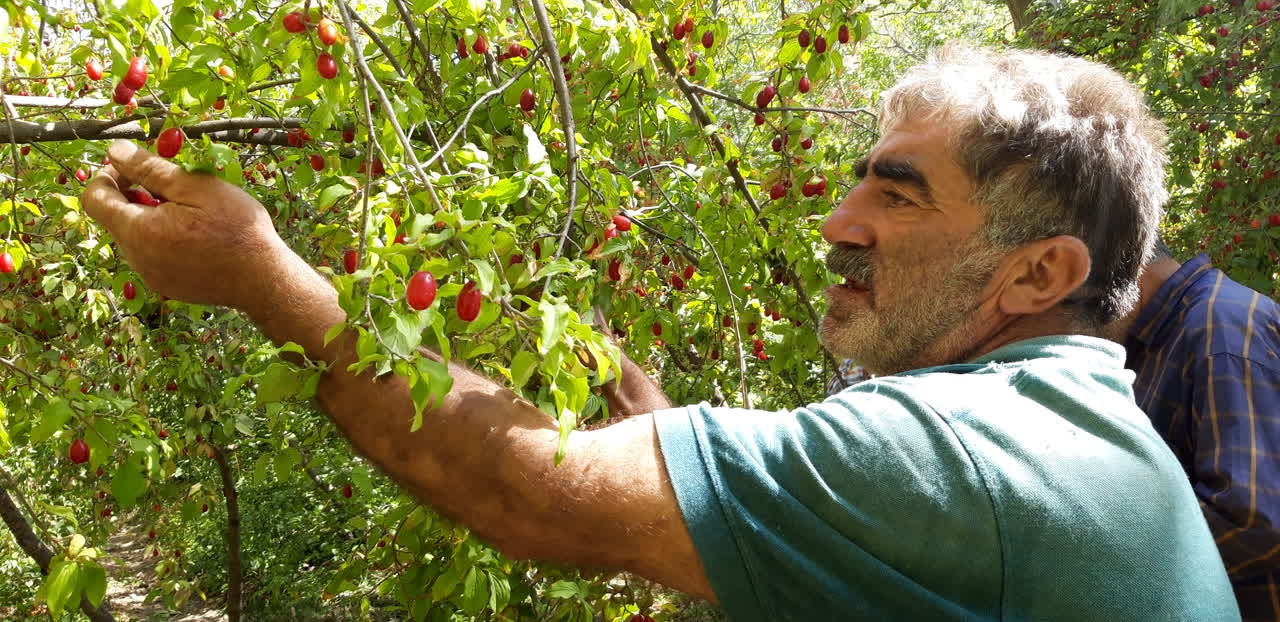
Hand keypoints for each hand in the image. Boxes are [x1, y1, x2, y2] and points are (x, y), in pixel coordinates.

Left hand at [81, 140, 294, 312]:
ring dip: (149, 217)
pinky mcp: (166, 285)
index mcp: (138, 230)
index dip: (106, 175)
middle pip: (114, 217)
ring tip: (187, 211)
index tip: (133, 166)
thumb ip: (149, 169)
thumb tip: (114, 151)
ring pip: (133, 236)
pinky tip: (194, 235)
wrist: (264, 279)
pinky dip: (162, 239)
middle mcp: (136, 257)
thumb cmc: (236, 228)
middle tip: (169, 185)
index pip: (94, 198)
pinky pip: (150, 255)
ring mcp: (150, 275)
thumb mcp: (196, 187)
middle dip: (132, 195)